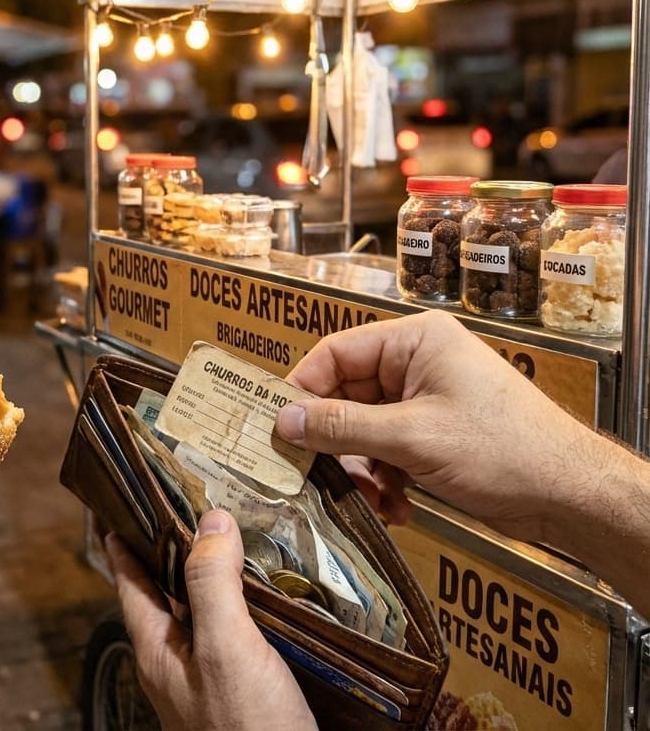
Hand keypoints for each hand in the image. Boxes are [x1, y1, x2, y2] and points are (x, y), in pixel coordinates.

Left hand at [107, 510, 316, 730]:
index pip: (129, 583)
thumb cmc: (246, 730)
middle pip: (164, 595)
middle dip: (172, 551)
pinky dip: (241, 606)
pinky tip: (265, 598)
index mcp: (158, 651)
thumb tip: (209, 521)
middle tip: (186, 507)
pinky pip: (231, 636)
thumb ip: (212, 584)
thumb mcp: (225, 647)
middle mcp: (177, 665)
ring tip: (228, 540)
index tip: (120, 506)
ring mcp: (207, 682)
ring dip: (210, 577)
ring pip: (200, 614)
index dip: (124, 542)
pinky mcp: (240, 693)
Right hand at [276, 310, 592, 542]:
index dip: (303, 389)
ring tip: (371, 498)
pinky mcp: (435, 433)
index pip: (336, 353)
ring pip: (365, 429)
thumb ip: (343, 426)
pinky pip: (389, 449)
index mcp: (414, 341)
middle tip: (313, 474)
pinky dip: (386, 479)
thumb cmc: (503, 450)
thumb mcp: (412, 437)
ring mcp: (427, 399)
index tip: (277, 426)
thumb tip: (284, 420)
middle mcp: (417, 362)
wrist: (571, 496)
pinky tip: (397, 508)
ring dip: (362, 467)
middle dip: (337, 441)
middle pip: (348, 395)